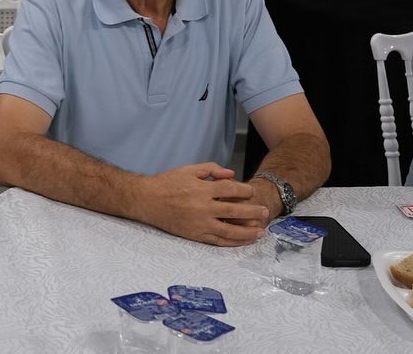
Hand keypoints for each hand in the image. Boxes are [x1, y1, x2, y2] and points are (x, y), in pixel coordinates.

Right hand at [133, 163, 268, 246]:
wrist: (147, 200)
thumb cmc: (167, 183)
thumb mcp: (189, 170)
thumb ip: (211, 169)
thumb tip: (231, 174)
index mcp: (202, 189)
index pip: (231, 190)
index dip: (245, 190)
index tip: (252, 192)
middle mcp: (203, 207)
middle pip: (235, 212)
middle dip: (253, 212)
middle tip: (265, 213)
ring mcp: (199, 224)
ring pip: (229, 231)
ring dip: (247, 232)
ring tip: (260, 231)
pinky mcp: (194, 235)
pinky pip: (217, 241)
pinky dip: (232, 242)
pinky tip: (242, 241)